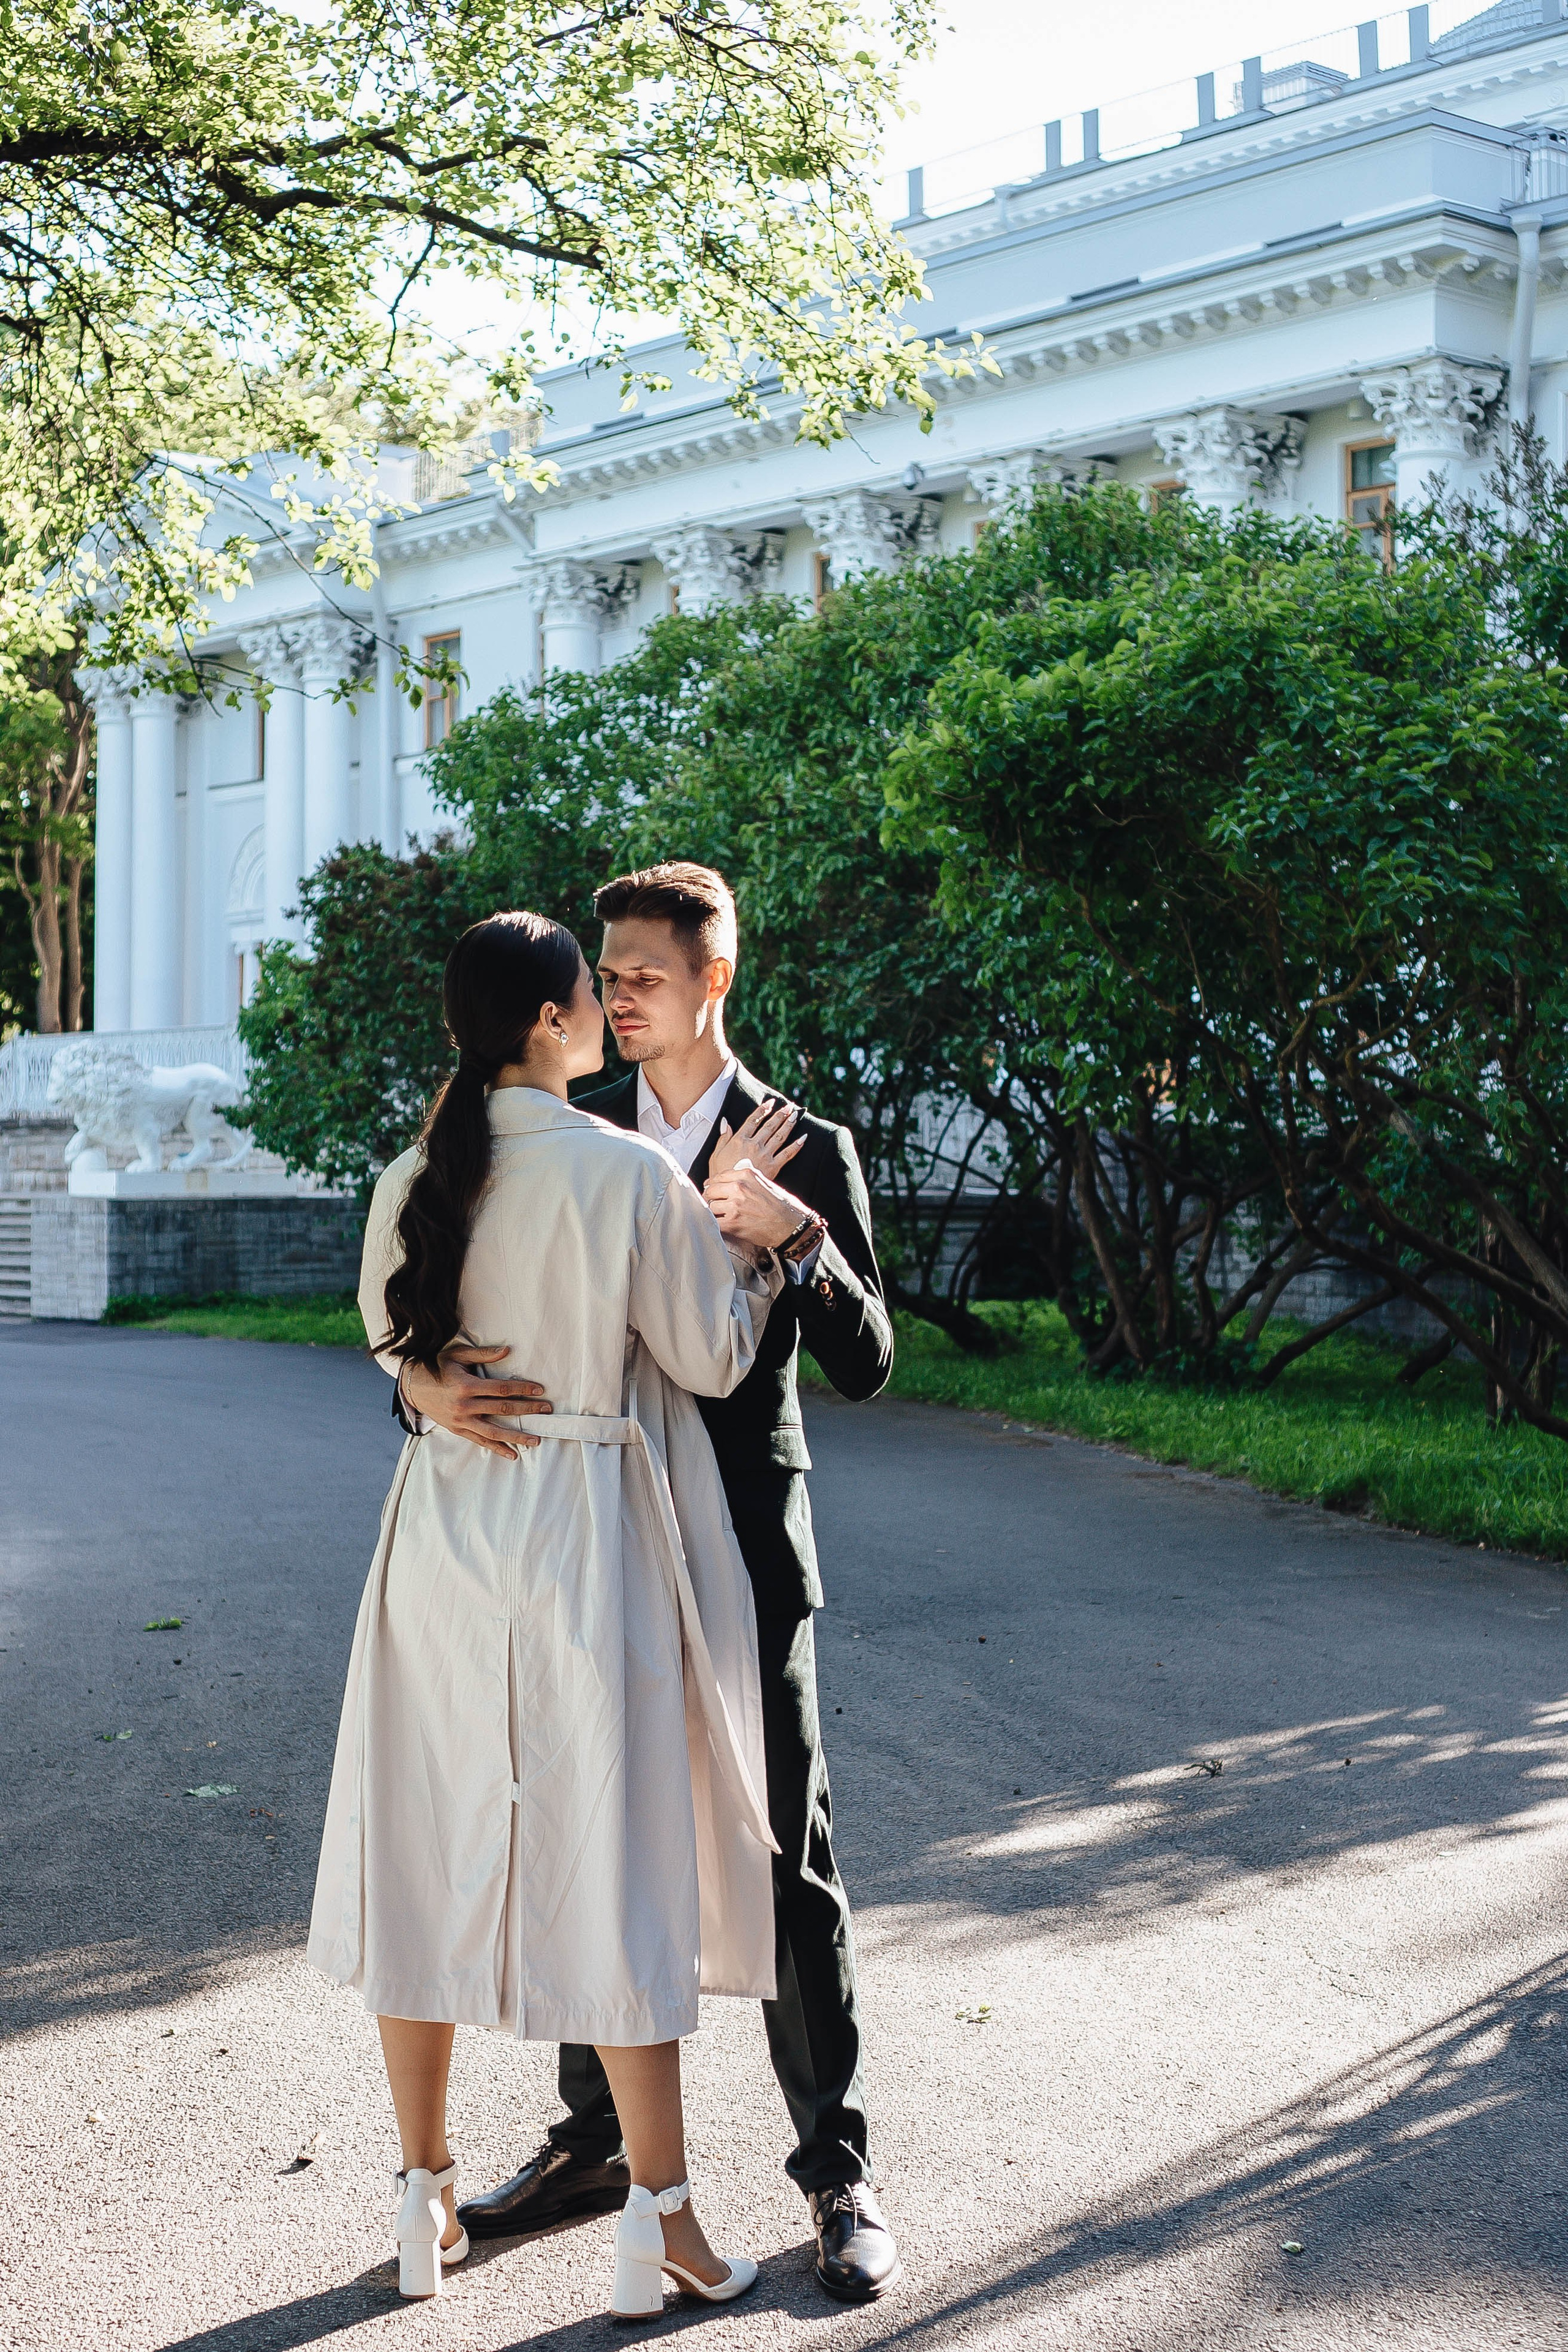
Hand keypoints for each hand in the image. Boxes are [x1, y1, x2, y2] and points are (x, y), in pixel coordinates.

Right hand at [401, 1343, 552, 1459]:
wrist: (412, 1386)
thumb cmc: (437, 1366)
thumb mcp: (457, 1355)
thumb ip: (483, 1355)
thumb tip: (507, 1351)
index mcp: (466, 1386)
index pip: (501, 1389)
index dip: (522, 1389)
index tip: (539, 1390)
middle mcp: (464, 1406)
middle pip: (502, 1410)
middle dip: (527, 1410)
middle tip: (546, 1410)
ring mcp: (461, 1421)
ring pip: (494, 1432)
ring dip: (517, 1436)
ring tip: (536, 1440)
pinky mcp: (458, 1430)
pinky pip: (480, 1441)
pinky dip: (497, 1448)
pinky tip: (512, 1454)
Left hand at [703, 1160, 811, 1251]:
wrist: (791, 1226)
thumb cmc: (782, 1206)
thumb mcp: (765, 1183)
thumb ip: (746, 1179)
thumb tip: (729, 1179)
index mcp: (746, 1175)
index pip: (718, 1177)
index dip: (713, 1185)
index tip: (711, 1190)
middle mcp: (739, 1187)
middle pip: (710, 1191)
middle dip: (710, 1199)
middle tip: (714, 1205)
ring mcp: (735, 1205)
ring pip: (710, 1206)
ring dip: (714, 1213)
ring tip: (721, 1217)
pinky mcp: (733, 1223)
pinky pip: (713, 1222)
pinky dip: (715, 1225)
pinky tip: (722, 1226)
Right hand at [707, 1098, 805, 1185]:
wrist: (729, 1192)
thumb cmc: (720, 1175)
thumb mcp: (716, 1155)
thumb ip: (723, 1137)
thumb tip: (726, 1122)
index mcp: (739, 1140)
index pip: (753, 1120)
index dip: (762, 1110)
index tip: (770, 1103)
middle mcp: (754, 1144)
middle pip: (770, 1125)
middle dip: (780, 1114)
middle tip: (789, 1106)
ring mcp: (764, 1155)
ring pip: (780, 1136)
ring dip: (789, 1124)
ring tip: (796, 1115)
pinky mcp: (773, 1167)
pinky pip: (787, 1154)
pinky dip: (796, 1146)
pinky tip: (803, 1138)